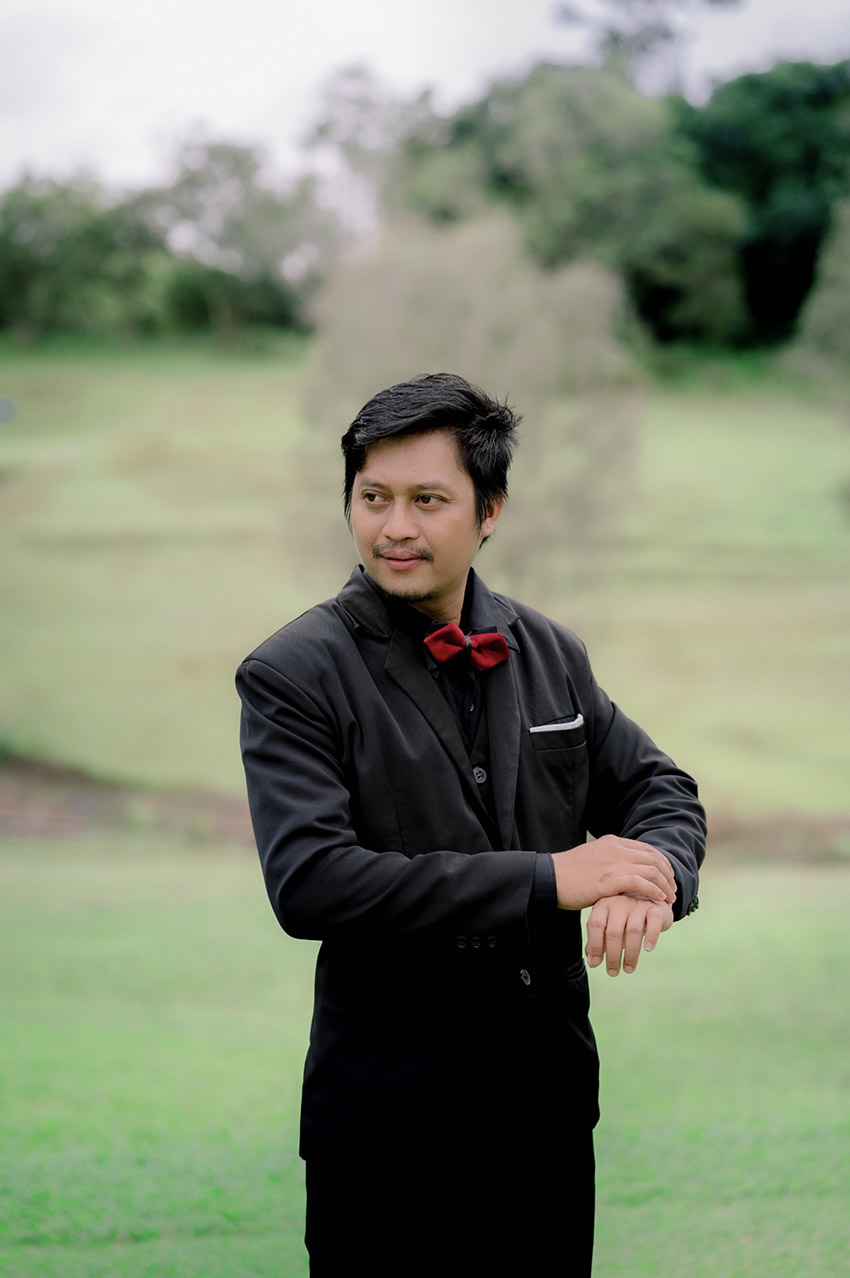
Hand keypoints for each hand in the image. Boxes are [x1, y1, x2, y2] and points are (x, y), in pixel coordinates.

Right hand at [552, 835, 676, 910]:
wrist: (550, 877)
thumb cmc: (569, 872)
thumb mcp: (592, 857)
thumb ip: (609, 859)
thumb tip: (622, 869)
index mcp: (613, 842)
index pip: (647, 849)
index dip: (662, 863)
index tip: (668, 877)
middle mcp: (616, 849)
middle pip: (654, 858)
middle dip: (668, 875)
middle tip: (673, 890)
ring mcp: (613, 863)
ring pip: (651, 870)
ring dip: (665, 885)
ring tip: (669, 898)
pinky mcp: (609, 880)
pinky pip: (640, 883)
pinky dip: (654, 891)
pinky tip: (658, 900)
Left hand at [585, 895, 673, 975]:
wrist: (651, 900)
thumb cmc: (626, 916)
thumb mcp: (610, 925)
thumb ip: (599, 940)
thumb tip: (591, 961)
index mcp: (604, 905)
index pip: (595, 924)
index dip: (594, 945)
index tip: (596, 964)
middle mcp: (619, 902)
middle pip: (613, 931)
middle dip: (612, 955)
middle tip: (613, 972)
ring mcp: (638, 904)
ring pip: (633, 930)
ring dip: (631, 954)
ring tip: (628, 969)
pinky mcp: (655, 908)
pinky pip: (653, 922)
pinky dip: (651, 937)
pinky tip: (648, 950)